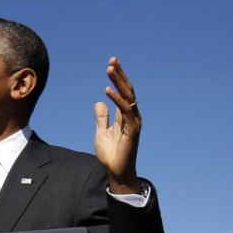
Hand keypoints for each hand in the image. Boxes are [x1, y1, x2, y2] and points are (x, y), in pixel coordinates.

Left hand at [94, 57, 141, 193]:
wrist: (116, 172)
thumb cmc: (111, 155)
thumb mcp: (101, 132)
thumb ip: (102, 118)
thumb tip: (99, 102)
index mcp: (125, 116)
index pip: (123, 92)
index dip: (118, 78)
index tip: (111, 64)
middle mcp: (132, 116)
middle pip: (127, 91)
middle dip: (120, 75)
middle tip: (112, 60)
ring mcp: (133, 123)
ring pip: (128, 97)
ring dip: (119, 82)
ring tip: (110, 69)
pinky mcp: (132, 131)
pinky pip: (125, 112)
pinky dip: (117, 100)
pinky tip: (107, 90)